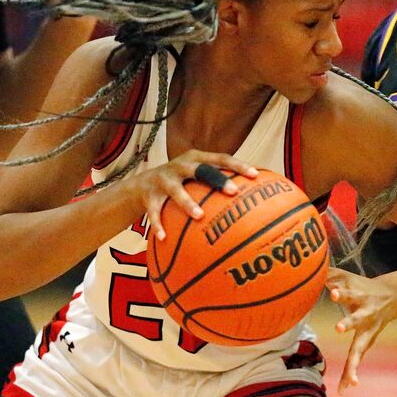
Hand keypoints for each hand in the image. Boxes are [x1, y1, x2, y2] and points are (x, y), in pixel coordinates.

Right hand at [130, 150, 257, 240]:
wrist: (141, 186)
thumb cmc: (181, 183)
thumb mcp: (196, 177)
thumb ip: (218, 181)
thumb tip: (253, 196)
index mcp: (195, 159)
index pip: (220, 158)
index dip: (238, 165)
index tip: (255, 175)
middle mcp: (179, 166)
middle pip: (200, 170)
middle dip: (217, 179)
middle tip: (233, 191)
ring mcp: (163, 180)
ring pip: (176, 191)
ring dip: (187, 203)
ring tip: (199, 216)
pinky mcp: (149, 196)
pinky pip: (155, 213)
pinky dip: (158, 225)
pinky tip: (165, 238)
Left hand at [326, 267, 396, 393]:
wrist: (391, 297)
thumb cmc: (361, 286)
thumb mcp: (347, 276)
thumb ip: (329, 272)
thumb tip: (309, 266)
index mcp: (359, 295)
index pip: (348, 292)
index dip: (340, 292)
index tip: (331, 292)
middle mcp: (365, 314)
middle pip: (356, 318)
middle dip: (348, 322)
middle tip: (338, 328)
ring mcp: (367, 331)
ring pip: (360, 347)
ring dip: (354, 363)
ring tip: (351, 381)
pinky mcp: (366, 343)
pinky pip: (356, 360)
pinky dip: (350, 374)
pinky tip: (344, 388)